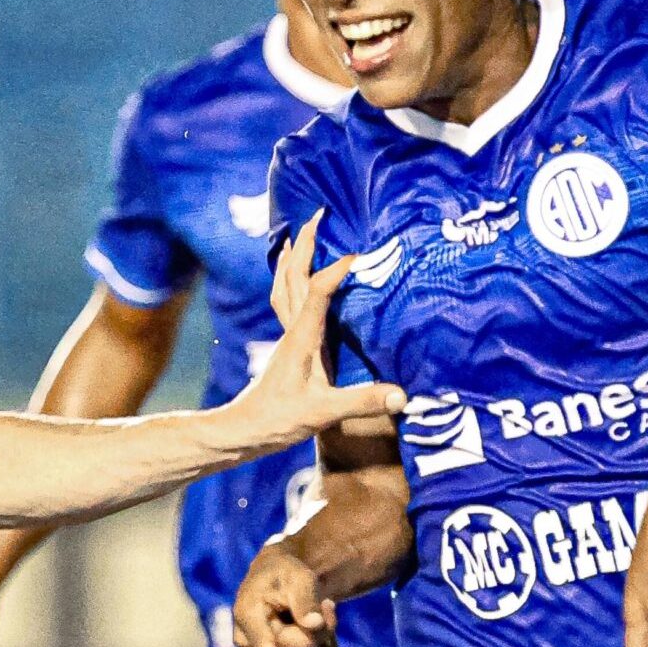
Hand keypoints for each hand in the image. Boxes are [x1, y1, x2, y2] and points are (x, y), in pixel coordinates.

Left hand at [230, 211, 405, 447]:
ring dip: (293, 258)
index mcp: (303, 337)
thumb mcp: (323, 413)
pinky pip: (284, 301)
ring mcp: (286, 336)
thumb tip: (402, 395)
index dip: (336, 269)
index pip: (317, 290)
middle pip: (294, 275)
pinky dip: (289, 281)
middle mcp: (292, 330)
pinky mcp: (286, 346)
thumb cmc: (279, 420)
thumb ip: (362, 402)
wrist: (245, 431)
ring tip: (299, 236)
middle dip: (307, 244)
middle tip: (318, 215)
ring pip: (284, 285)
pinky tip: (294, 282)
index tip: (359, 254)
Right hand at [232, 541, 338, 646]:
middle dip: (321, 628)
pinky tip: (316, 628)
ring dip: (324, 638)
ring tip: (319, 611)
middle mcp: (249, 643)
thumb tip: (313, 624)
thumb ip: (305, 598)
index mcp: (248, 614)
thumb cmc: (285, 575)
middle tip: (327, 604)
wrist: (278, 583)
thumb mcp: (298, 576)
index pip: (265, 645)